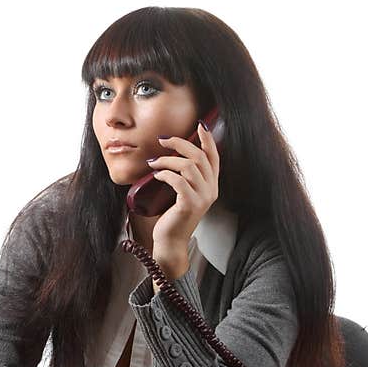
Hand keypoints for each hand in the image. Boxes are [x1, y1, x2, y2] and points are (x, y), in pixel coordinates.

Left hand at [147, 121, 220, 278]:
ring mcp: (202, 198)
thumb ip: (184, 176)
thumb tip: (172, 152)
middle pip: (199, 156)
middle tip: (162, 140)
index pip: (214, 156)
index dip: (208, 139)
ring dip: (167, 160)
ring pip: (188, 166)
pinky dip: (165, 174)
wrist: (170, 241)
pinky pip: (178, 181)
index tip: (200, 125)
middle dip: (180, 143)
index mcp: (211, 185)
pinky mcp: (189, 204)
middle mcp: (211, 190)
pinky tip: (155, 176)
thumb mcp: (181, 192)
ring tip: (153, 162)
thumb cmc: (172, 215)